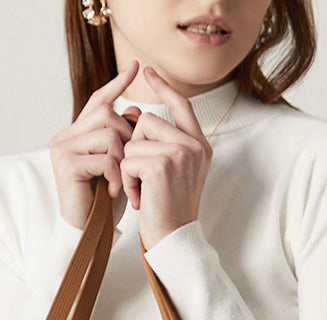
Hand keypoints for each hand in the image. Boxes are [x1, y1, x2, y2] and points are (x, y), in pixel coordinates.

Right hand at [48, 60, 141, 230]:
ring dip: (123, 159)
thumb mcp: (117, 166)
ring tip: (120, 182)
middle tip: (130, 166)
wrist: (86, 233)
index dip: (117, 84)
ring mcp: (62, 149)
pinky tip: (112, 191)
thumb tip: (133, 108)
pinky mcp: (66, 165)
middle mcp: (65, 137)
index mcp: (76, 134)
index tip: (137, 68)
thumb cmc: (103, 204)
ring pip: (108, 134)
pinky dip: (114, 174)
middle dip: (128, 138)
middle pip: (106, 114)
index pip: (98, 101)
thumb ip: (122, 138)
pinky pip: (103, 157)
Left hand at [120, 67, 213, 249]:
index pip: (181, 105)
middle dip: (135, 148)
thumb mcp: (175, 173)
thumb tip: (139, 118)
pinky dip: (126, 181)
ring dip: (129, 167)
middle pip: (147, 121)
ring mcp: (180, 153)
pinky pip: (128, 160)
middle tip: (143, 179)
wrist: (174, 240)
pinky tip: (140, 198)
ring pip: (134, 140)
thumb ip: (167, 145)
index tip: (148, 72)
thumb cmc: (169, 211)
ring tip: (142, 190)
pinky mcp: (162, 164)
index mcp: (200, 146)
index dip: (163, 87)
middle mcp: (194, 146)